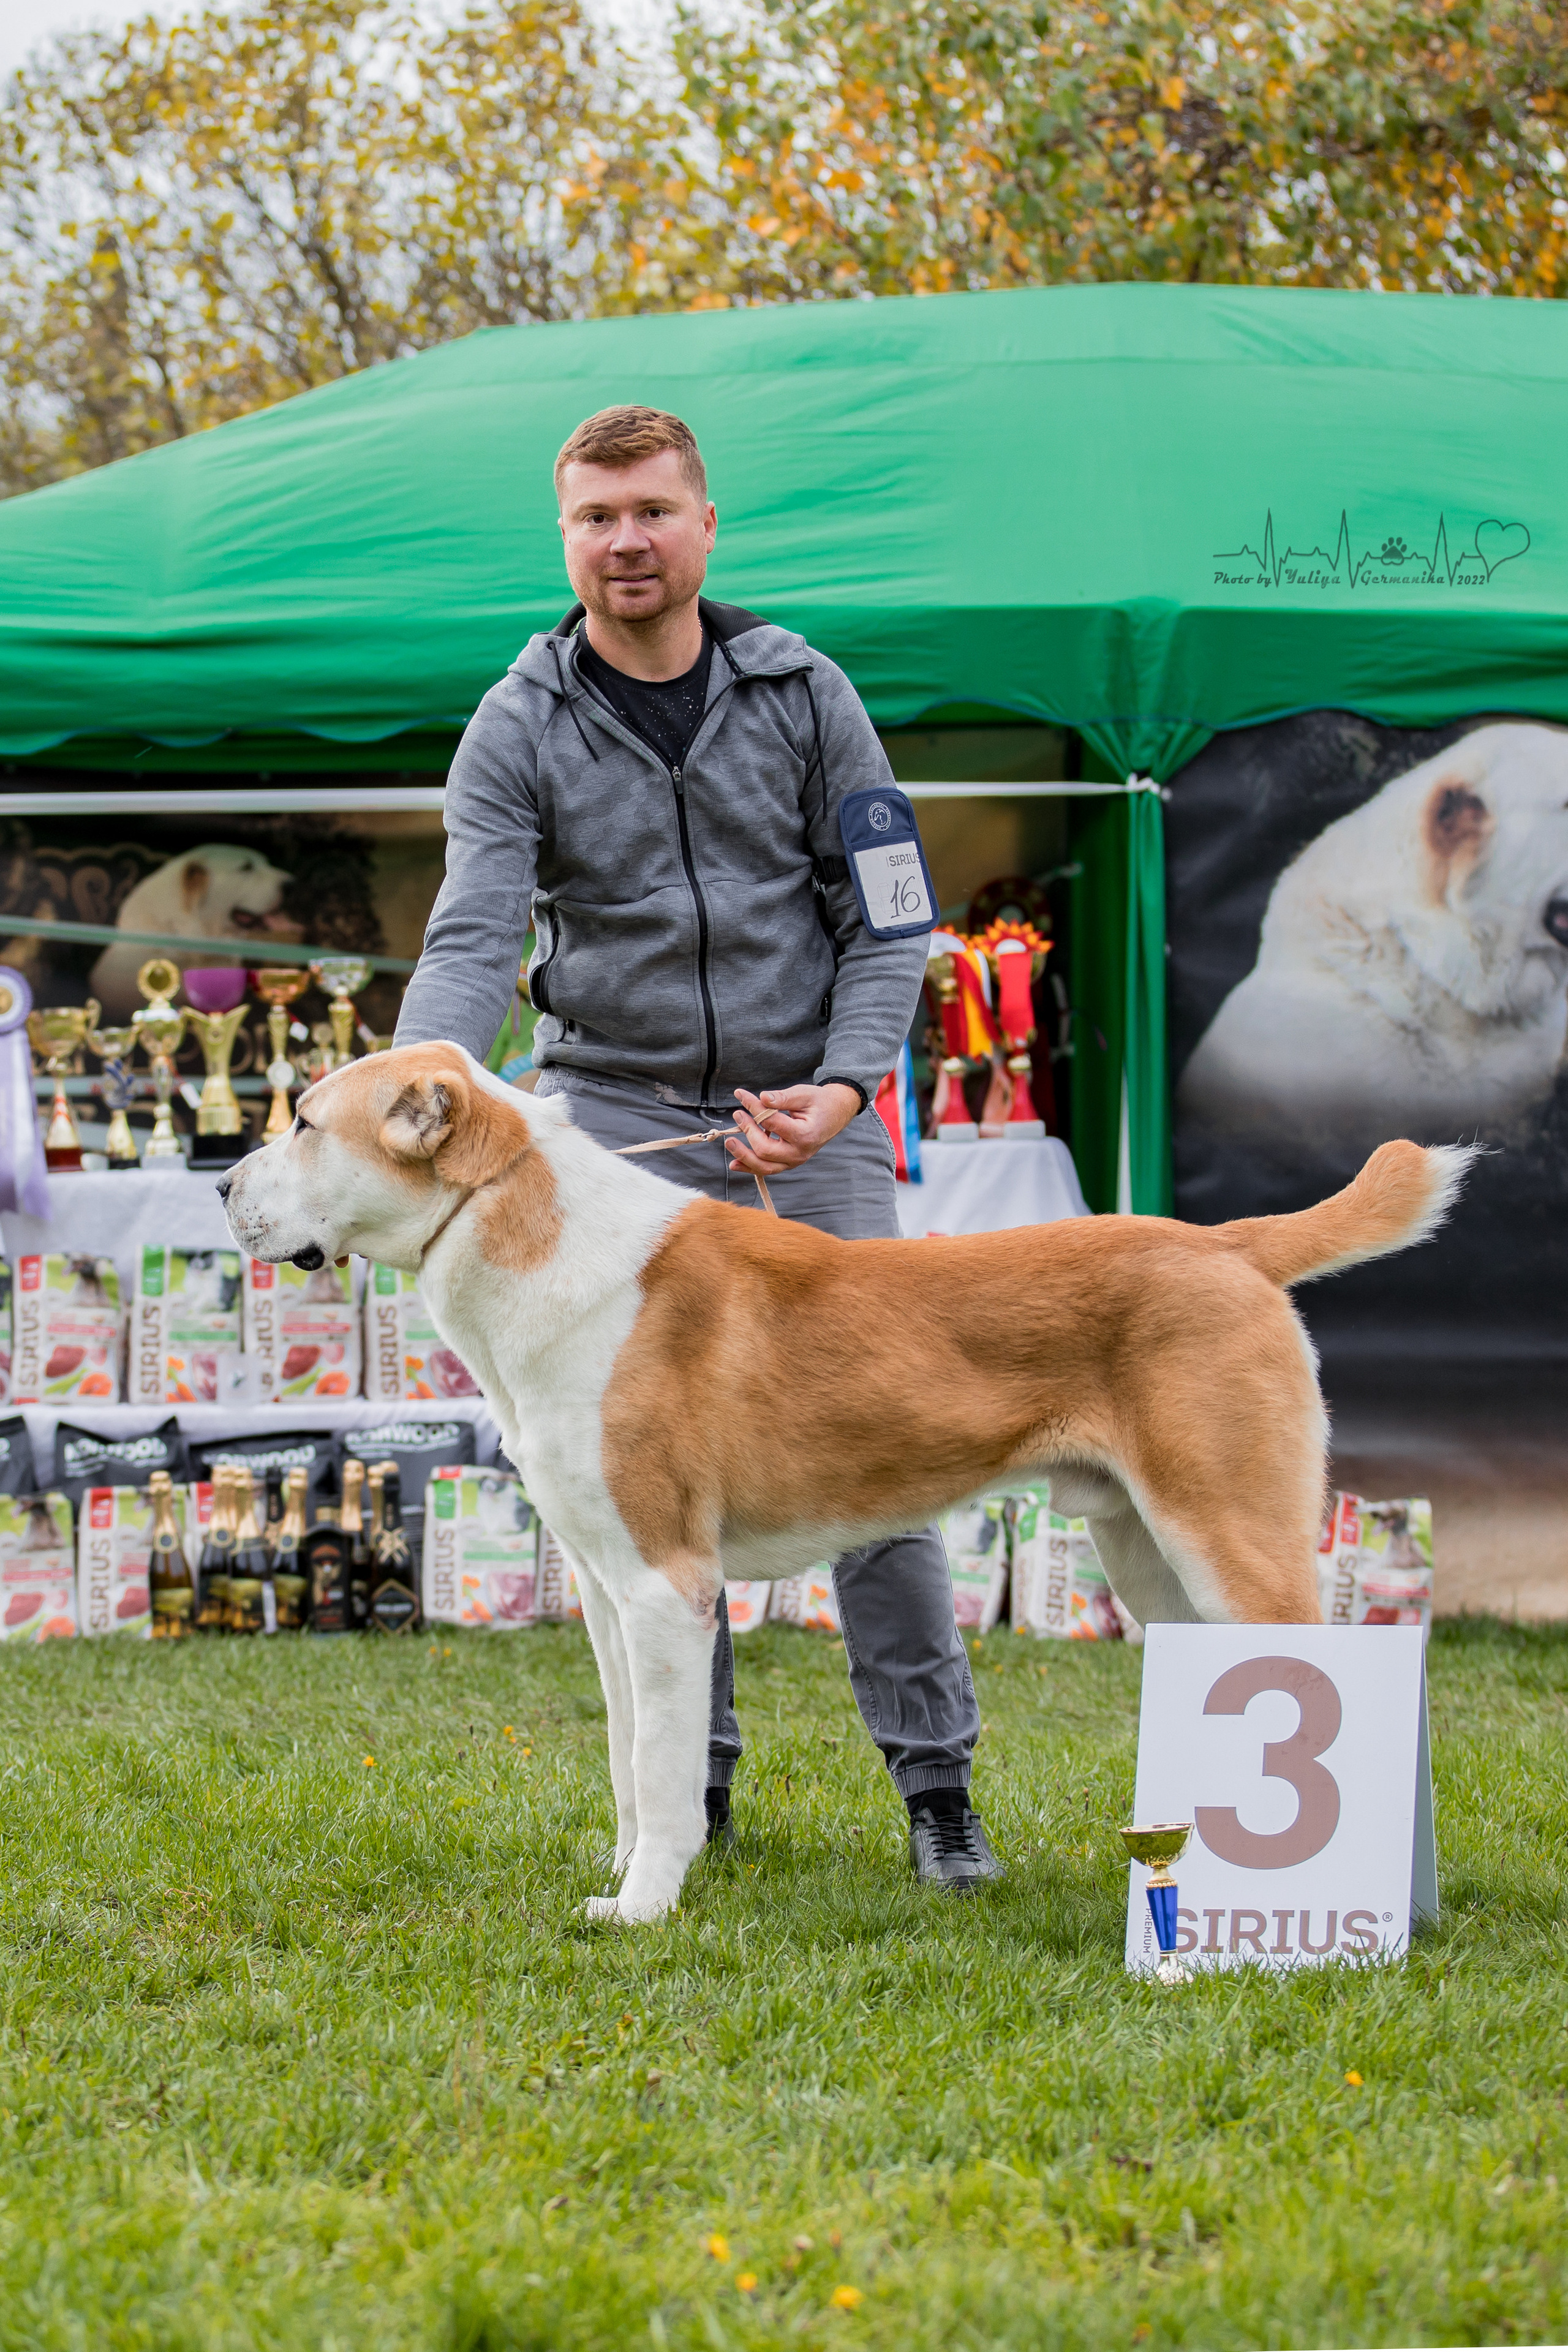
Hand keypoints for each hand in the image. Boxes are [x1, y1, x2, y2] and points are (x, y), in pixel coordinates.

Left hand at [724, 1083, 860, 1174]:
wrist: (835, 1114)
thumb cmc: (819, 1102)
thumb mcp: (803, 1094)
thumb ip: (783, 1098)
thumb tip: (762, 1098)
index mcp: (805, 1134)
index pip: (772, 1123)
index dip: (754, 1108)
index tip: (742, 1095)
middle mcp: (799, 1153)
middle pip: (765, 1150)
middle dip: (748, 1131)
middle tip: (738, 1114)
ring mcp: (794, 1161)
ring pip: (764, 1166)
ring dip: (744, 1156)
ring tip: (729, 1143)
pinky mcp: (788, 1163)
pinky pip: (767, 1170)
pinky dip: (750, 1167)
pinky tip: (734, 1164)